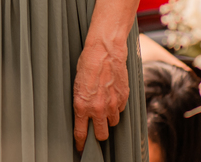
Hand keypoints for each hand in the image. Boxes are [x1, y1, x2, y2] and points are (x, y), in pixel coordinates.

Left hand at [72, 36, 130, 151]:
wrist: (104, 50)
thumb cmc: (87, 63)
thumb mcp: (76, 84)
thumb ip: (81, 101)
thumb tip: (82, 113)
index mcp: (81, 105)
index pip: (81, 133)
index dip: (81, 143)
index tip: (80, 148)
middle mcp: (98, 108)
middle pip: (102, 135)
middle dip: (98, 135)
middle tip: (95, 130)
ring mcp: (113, 105)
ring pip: (113, 123)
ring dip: (108, 119)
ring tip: (104, 108)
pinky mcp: (124, 98)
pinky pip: (121, 110)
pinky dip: (117, 107)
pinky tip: (112, 97)